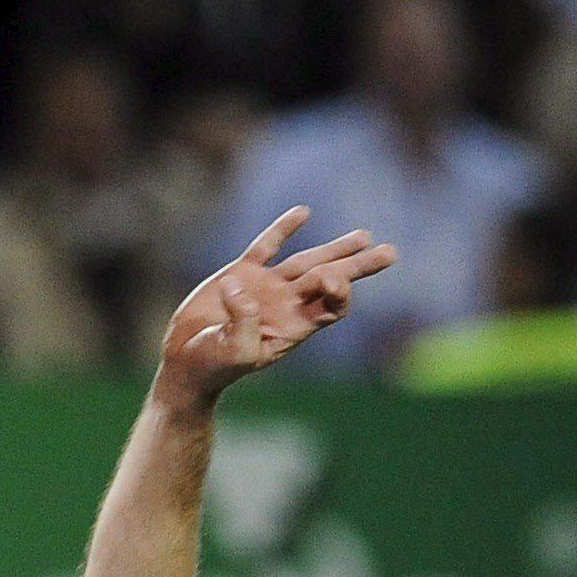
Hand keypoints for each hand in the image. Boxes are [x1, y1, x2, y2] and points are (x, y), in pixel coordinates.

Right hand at [161, 209, 397, 398]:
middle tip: (390, 253)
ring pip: (307, 261)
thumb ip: (242, 320)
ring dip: (335, 248)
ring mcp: (267, 287)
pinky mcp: (241, 274)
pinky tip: (303, 212)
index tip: (330, 277)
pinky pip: (267, 247)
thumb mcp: (233, 351)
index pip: (332, 305)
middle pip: (331, 280)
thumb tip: (239, 285)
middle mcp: (288, 304)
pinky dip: (284, 229)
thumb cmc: (214, 364)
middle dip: (359, 266)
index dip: (339, 289)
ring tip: (365, 236)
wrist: (186, 360)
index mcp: (295, 326)